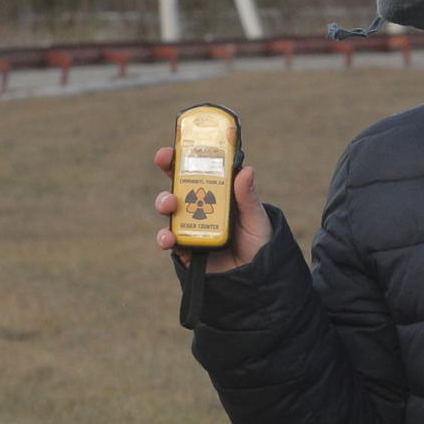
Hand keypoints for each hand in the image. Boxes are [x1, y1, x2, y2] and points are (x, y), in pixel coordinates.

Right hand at [151, 147, 267, 272]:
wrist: (257, 277)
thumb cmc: (259, 242)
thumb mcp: (256, 217)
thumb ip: (247, 197)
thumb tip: (247, 170)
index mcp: (217, 193)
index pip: (197, 169)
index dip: (182, 156)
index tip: (173, 146)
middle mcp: (200, 207)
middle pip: (178, 183)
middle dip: (168, 170)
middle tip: (164, 162)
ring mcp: (190, 227)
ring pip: (170, 210)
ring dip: (165, 202)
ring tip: (170, 205)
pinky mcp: (185, 249)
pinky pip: (169, 240)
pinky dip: (165, 237)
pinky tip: (169, 238)